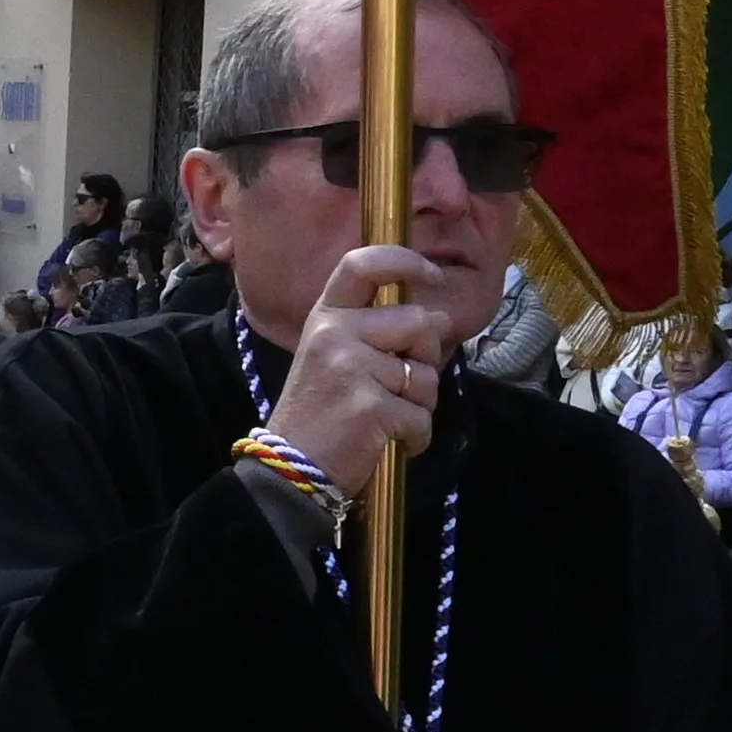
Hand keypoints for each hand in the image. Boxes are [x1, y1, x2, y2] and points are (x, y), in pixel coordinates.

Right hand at [268, 243, 454, 488]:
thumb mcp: (334, 359)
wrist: (291, 469)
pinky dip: (416, 437)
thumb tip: (440, 317)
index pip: (363, 265)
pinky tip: (392, 442)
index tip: (431, 275)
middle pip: (419, 323)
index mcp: (326, 318)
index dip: (405, 261)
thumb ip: (379, 333)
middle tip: (401, 385)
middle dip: (426, 358)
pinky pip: (422, 416)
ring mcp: (352, 369)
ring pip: (426, 375)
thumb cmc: (318, 415)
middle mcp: (335, 334)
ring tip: (388, 419)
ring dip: (421, 404)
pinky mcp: (371, 406)